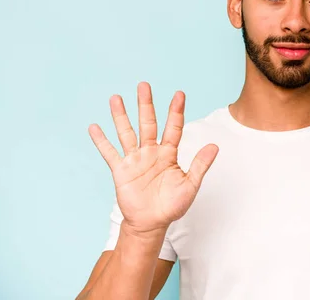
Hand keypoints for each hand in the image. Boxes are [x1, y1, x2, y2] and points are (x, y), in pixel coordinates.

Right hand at [88, 82, 218, 234]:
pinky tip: (94, 127)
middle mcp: (150, 152)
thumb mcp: (190, 185)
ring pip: (127, 133)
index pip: (173, 127)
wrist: (151, 224)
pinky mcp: (120, 170)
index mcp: (168, 154)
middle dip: (146, 105)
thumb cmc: (172, 206)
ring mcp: (134, 160)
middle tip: (144, 85)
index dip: (176, 111)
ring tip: (115, 98)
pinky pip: (109, 153)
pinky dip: (101, 141)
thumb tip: (215, 146)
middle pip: (147, 123)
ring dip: (121, 116)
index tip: (179, 94)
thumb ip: (200, 165)